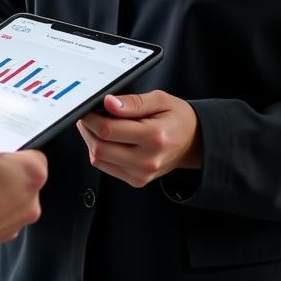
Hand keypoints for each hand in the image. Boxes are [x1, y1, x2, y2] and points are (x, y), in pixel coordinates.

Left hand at [76, 90, 201, 187]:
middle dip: (87, 128)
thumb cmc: (177, 118)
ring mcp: (141, 174)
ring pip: (98, 158)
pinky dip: (99, 151)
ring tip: (97, 124)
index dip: (91, 117)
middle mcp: (147, 160)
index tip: (87, 107)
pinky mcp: (136, 181)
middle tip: (88, 114)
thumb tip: (108, 103)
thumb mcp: (160, 100)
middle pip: (99, 147)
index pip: (108, 130)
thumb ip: (133, 102)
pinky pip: (105, 166)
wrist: (193, 142)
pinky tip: (106, 139)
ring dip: (91, 140)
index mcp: (154, 137)